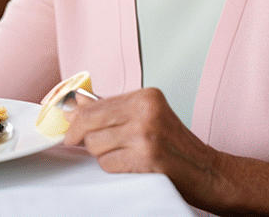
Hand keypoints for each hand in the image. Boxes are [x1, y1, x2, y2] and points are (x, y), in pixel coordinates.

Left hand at [63, 88, 268, 216]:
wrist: (209, 172)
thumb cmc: (176, 147)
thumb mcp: (147, 117)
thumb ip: (112, 111)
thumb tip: (74, 106)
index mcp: (146, 96)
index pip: (93, 103)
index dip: (72, 115)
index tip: (60, 120)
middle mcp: (146, 110)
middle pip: (89, 122)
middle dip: (81, 137)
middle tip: (79, 142)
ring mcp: (147, 134)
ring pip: (95, 146)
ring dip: (103, 155)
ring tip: (126, 155)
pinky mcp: (147, 158)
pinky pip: (108, 164)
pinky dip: (114, 168)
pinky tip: (133, 166)